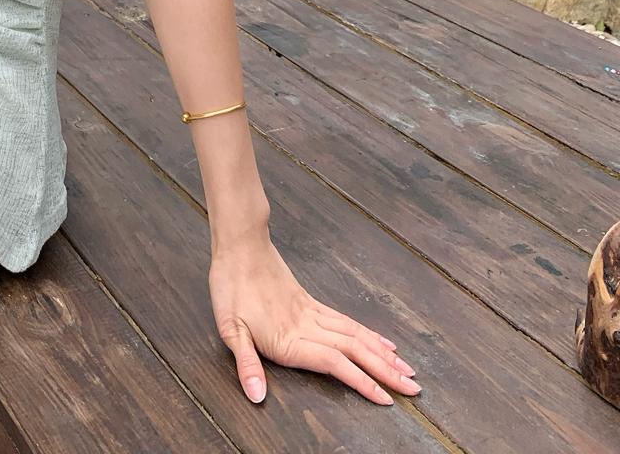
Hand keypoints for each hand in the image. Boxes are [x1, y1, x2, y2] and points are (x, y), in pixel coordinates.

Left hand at [209, 234, 421, 405]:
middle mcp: (308, 326)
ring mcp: (312, 312)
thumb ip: (246, 364)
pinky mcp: (310, 302)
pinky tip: (380, 341)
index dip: (362, 381)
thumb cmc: (230, 287)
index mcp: (290, 339)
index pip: (335, 363)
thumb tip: (258, 397)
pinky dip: (367, 333)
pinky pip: (345, 320)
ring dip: (382, 354)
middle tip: (414, 388)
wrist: (239, 245)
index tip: (386, 398)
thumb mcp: (229, 329)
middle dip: (386, 371)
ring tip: (406, 369)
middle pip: (355, 350)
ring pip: (356, 335)